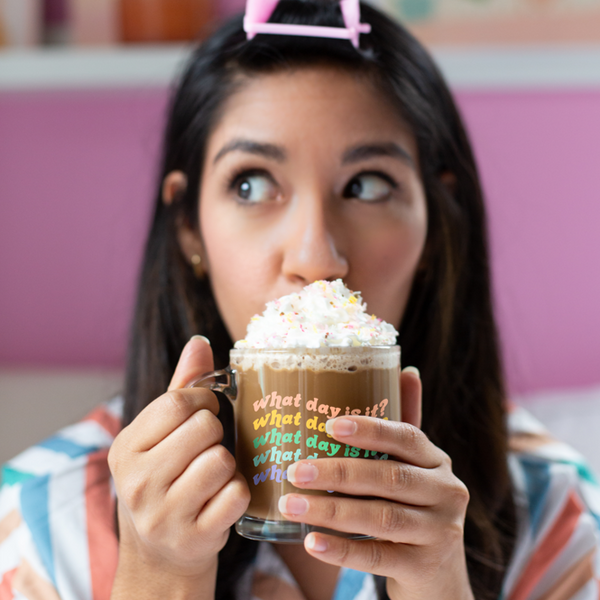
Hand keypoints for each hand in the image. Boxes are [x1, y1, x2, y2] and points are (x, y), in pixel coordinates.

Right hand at [108, 336, 249, 598]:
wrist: (159, 555)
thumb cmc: (164, 480)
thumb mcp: (160, 436)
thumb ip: (182, 387)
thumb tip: (200, 342)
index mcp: (125, 448)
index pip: (177, 403)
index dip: (203, 402)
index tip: (204, 412)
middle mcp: (137, 482)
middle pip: (204, 429)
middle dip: (215, 433)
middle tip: (206, 448)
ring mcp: (163, 514)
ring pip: (222, 460)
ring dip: (227, 465)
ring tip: (212, 475)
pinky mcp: (193, 538)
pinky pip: (236, 495)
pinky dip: (237, 493)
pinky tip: (220, 499)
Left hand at [278, 368, 472, 599]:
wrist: (439, 577)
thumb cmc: (414, 509)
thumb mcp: (413, 469)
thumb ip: (403, 429)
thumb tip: (406, 369)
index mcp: (437, 462)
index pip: (408, 437)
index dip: (370, 429)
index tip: (329, 425)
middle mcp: (446, 493)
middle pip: (389, 477)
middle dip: (338, 472)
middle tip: (295, 470)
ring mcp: (440, 532)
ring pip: (380, 517)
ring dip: (330, 510)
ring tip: (291, 504)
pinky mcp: (425, 567)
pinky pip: (376, 555)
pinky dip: (341, 549)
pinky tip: (310, 542)